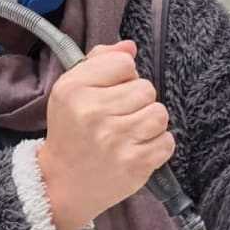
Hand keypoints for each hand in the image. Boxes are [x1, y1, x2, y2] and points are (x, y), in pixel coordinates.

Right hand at [38, 40, 174, 229]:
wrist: (62, 183)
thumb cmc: (70, 131)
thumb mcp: (71, 90)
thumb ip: (100, 61)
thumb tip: (130, 47)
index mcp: (74, 90)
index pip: (124, 63)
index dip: (123, 75)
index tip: (110, 91)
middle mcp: (93, 114)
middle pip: (146, 88)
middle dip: (138, 100)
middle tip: (120, 115)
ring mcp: (115, 141)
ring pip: (159, 114)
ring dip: (150, 122)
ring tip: (131, 131)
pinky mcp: (134, 165)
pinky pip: (167, 142)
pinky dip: (157, 145)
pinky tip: (137, 148)